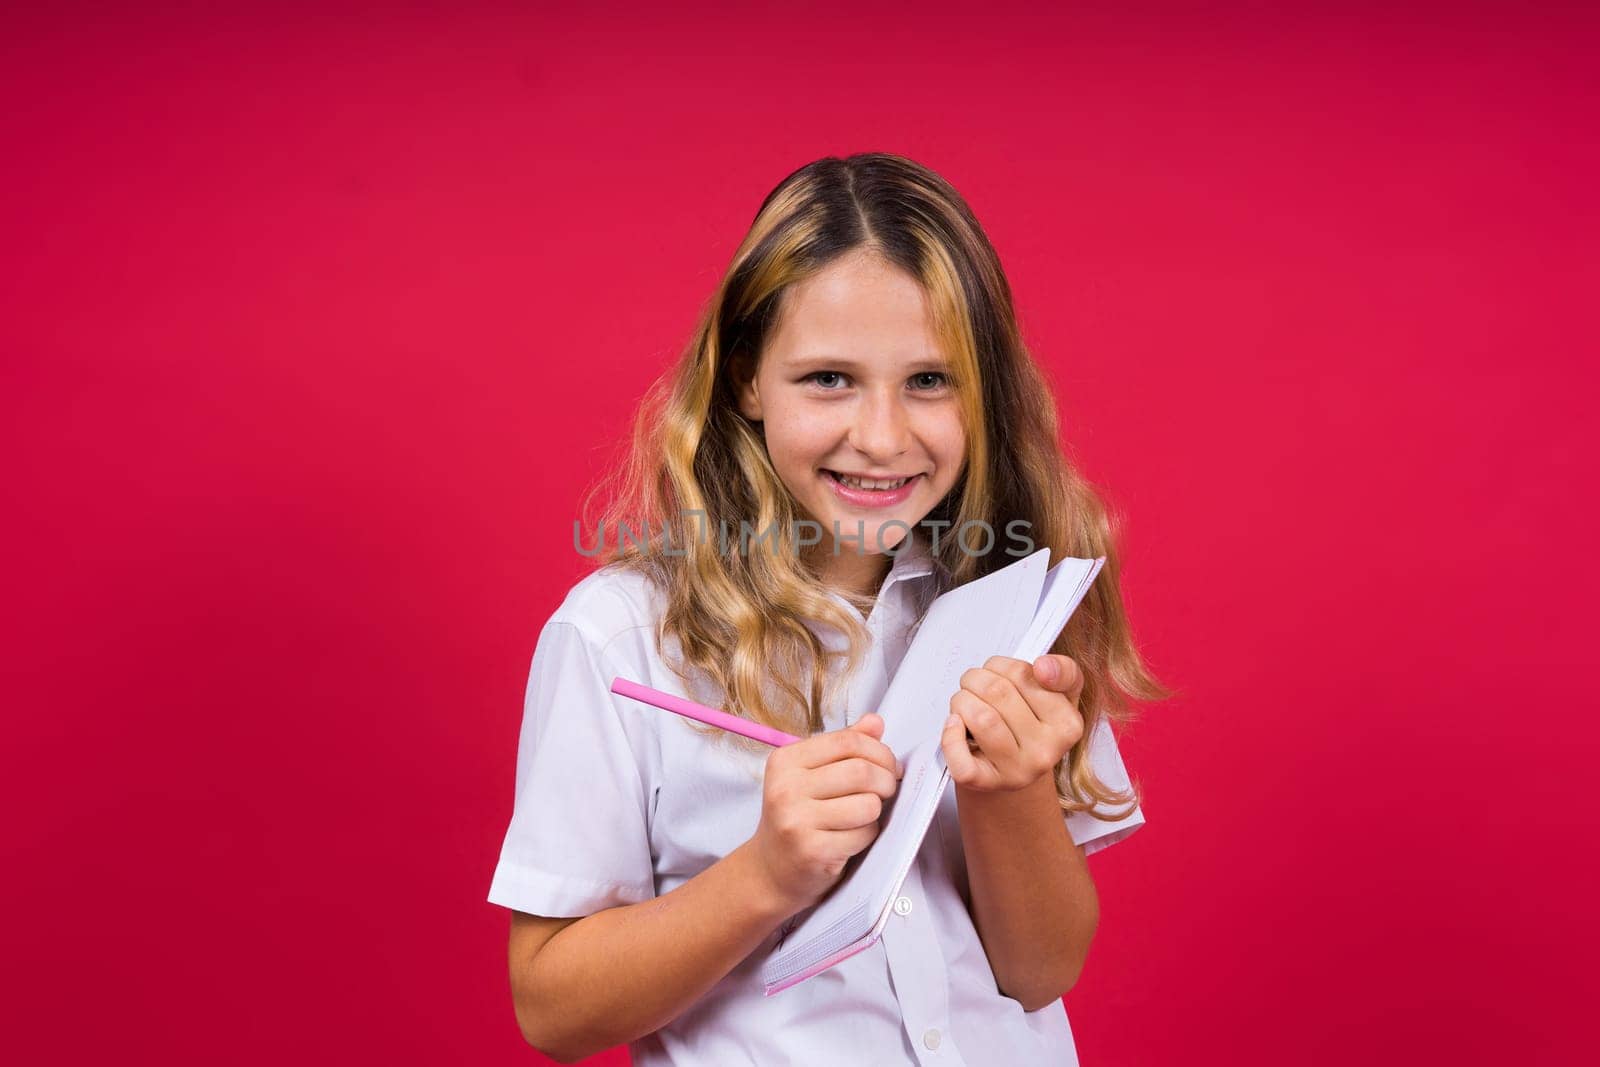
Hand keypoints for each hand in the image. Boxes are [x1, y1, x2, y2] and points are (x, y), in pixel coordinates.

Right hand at [748, 712, 903, 914]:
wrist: (771, 870)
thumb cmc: (798, 817)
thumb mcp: (812, 775)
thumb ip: (844, 746)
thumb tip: (875, 722)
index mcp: (786, 761)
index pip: (847, 741)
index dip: (880, 751)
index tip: (889, 766)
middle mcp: (785, 788)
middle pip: (861, 771)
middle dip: (886, 780)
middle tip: (887, 790)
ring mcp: (796, 820)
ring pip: (867, 804)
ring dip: (876, 810)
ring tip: (865, 815)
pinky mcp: (811, 850)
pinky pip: (863, 834)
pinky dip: (868, 834)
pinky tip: (853, 836)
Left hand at [941, 654, 1084, 792]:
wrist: (1011, 771)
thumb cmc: (1029, 725)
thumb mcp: (1057, 695)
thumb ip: (1063, 671)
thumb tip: (1044, 667)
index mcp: (1068, 724)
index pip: (1023, 674)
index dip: (1001, 665)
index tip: (998, 670)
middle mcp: (1046, 750)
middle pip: (996, 691)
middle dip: (975, 679)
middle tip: (973, 684)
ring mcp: (1016, 770)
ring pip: (980, 717)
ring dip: (961, 701)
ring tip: (965, 704)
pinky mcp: (986, 783)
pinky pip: (961, 759)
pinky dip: (950, 736)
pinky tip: (955, 725)